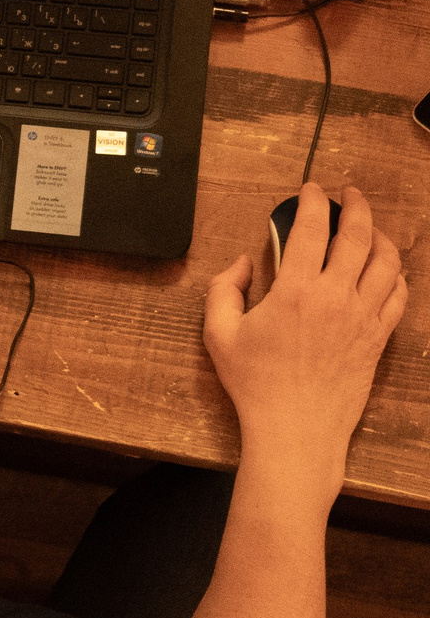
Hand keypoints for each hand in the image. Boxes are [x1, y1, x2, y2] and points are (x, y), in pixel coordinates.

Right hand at [204, 182, 407, 471]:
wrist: (296, 428)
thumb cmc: (254, 383)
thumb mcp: (218, 333)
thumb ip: (224, 289)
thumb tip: (244, 263)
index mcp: (295, 290)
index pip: (311, 229)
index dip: (313, 202)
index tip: (311, 189)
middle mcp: (336, 298)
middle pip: (358, 237)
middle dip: (356, 207)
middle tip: (350, 194)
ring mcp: (363, 318)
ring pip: (386, 263)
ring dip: (381, 237)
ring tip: (371, 228)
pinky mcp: (378, 338)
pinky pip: (399, 296)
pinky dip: (396, 275)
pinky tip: (387, 270)